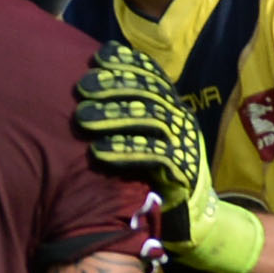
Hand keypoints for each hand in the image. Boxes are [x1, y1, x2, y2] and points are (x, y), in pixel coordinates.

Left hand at [74, 43, 262, 272]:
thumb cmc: (156, 171)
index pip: (152, 75)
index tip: (98, 58)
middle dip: (114, 87)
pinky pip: (155, 156)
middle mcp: (182, 120)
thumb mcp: (145, 135)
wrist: (192, 214)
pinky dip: (125, 151)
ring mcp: (185, 144)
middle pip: (149, 93)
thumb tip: (89, 80)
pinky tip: (99, 151)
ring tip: (83, 119)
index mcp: (172, 106)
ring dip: (115, 116)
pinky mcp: (183, 171)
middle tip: (82, 89)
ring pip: (151, 120)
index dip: (127, 63)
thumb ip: (127, 110)